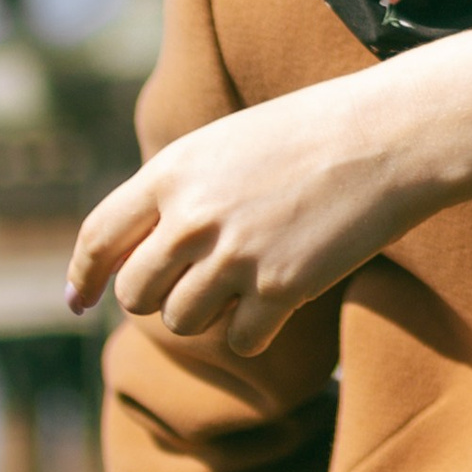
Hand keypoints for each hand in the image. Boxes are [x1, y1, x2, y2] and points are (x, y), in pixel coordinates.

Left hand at [67, 80, 434, 358]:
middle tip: (197, 282)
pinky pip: (239, 341)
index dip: (83, 274)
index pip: (99, 235)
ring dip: (209, 314)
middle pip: (136, 293)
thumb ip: (182, 189)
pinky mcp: (280, 288)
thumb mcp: (230, 141)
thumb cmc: (316, 131)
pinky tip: (280, 304)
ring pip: (182, 322)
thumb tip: (145, 248)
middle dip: (159, 296)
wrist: (392, 134)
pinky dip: (254, 333)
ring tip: (249, 280)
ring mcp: (235, 255)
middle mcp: (193, 215)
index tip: (79, 300)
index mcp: (174, 170)